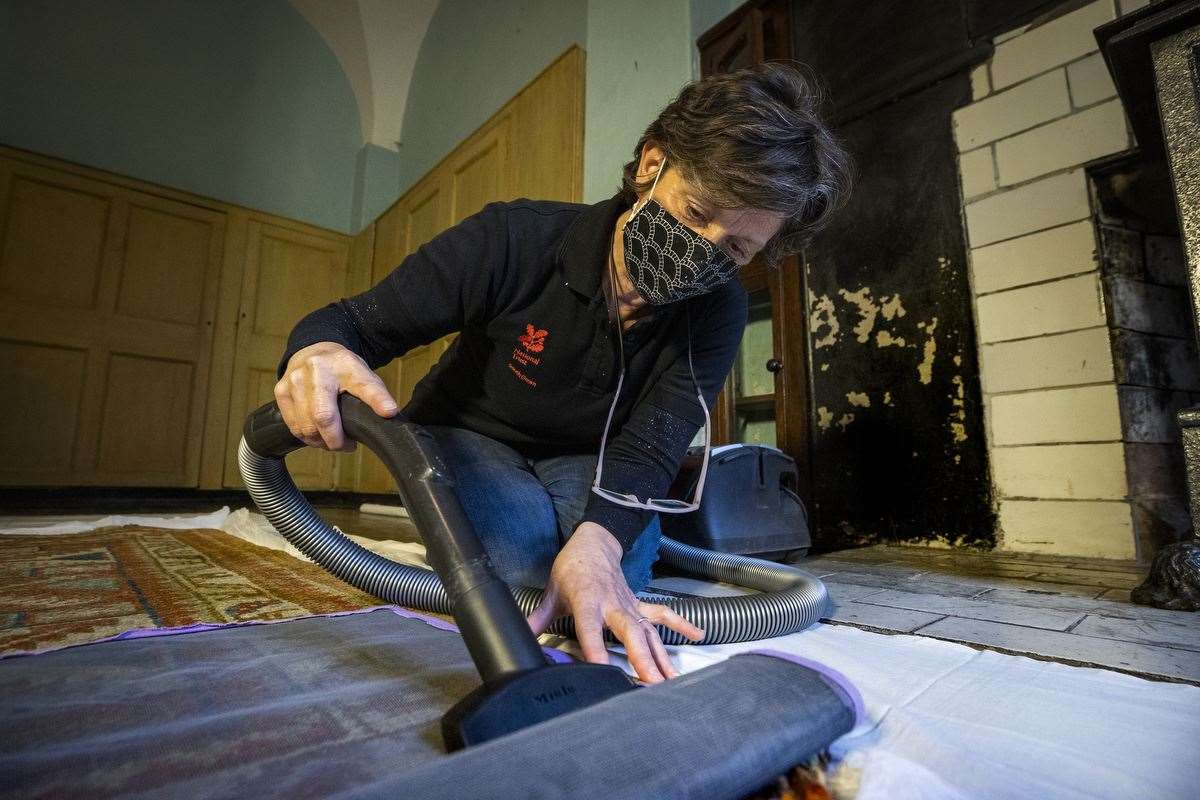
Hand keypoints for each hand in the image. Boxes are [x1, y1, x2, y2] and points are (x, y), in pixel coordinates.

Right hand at [275, 341, 398, 451]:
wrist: (312, 352)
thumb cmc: (341, 369)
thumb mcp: (363, 375)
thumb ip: (376, 393)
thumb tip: (390, 413)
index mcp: (344, 364)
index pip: (363, 385)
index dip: (376, 400)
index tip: (389, 412)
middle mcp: (315, 370)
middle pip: (323, 417)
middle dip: (337, 440)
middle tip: (347, 445)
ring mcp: (294, 380)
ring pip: (306, 427)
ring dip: (321, 442)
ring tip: (332, 440)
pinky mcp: (280, 391)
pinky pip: (294, 426)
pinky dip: (307, 437)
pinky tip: (317, 435)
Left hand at [526, 522, 704, 683]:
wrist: (593, 543)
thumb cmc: (572, 569)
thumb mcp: (551, 593)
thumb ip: (537, 619)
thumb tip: (519, 639)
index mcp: (587, 601)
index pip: (590, 629)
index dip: (595, 649)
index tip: (602, 670)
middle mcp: (612, 604)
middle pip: (629, 633)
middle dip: (642, 658)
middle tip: (652, 682)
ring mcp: (629, 604)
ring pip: (648, 631)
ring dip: (661, 655)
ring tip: (672, 679)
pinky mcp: (639, 604)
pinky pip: (663, 614)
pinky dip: (681, 624)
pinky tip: (697, 636)